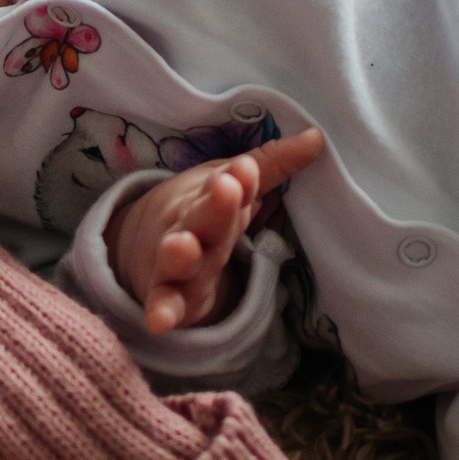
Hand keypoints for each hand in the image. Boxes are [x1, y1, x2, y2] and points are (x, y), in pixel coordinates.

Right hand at [106, 128, 326, 333]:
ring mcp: (174, 261)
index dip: (240, 178)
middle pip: (204, 216)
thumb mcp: (231, 185)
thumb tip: (317, 138)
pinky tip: (160, 321)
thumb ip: (270, 165)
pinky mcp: (167, 296)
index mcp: (209, 198)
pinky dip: (160, 311)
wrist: (141, 244)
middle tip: (227, 188)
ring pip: (177, 257)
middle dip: (216, 205)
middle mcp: (189, 225)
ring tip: (183, 247)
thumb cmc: (200, 211)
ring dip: (180, 252)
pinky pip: (163, 304)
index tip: (248, 168)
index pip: (228, 185)